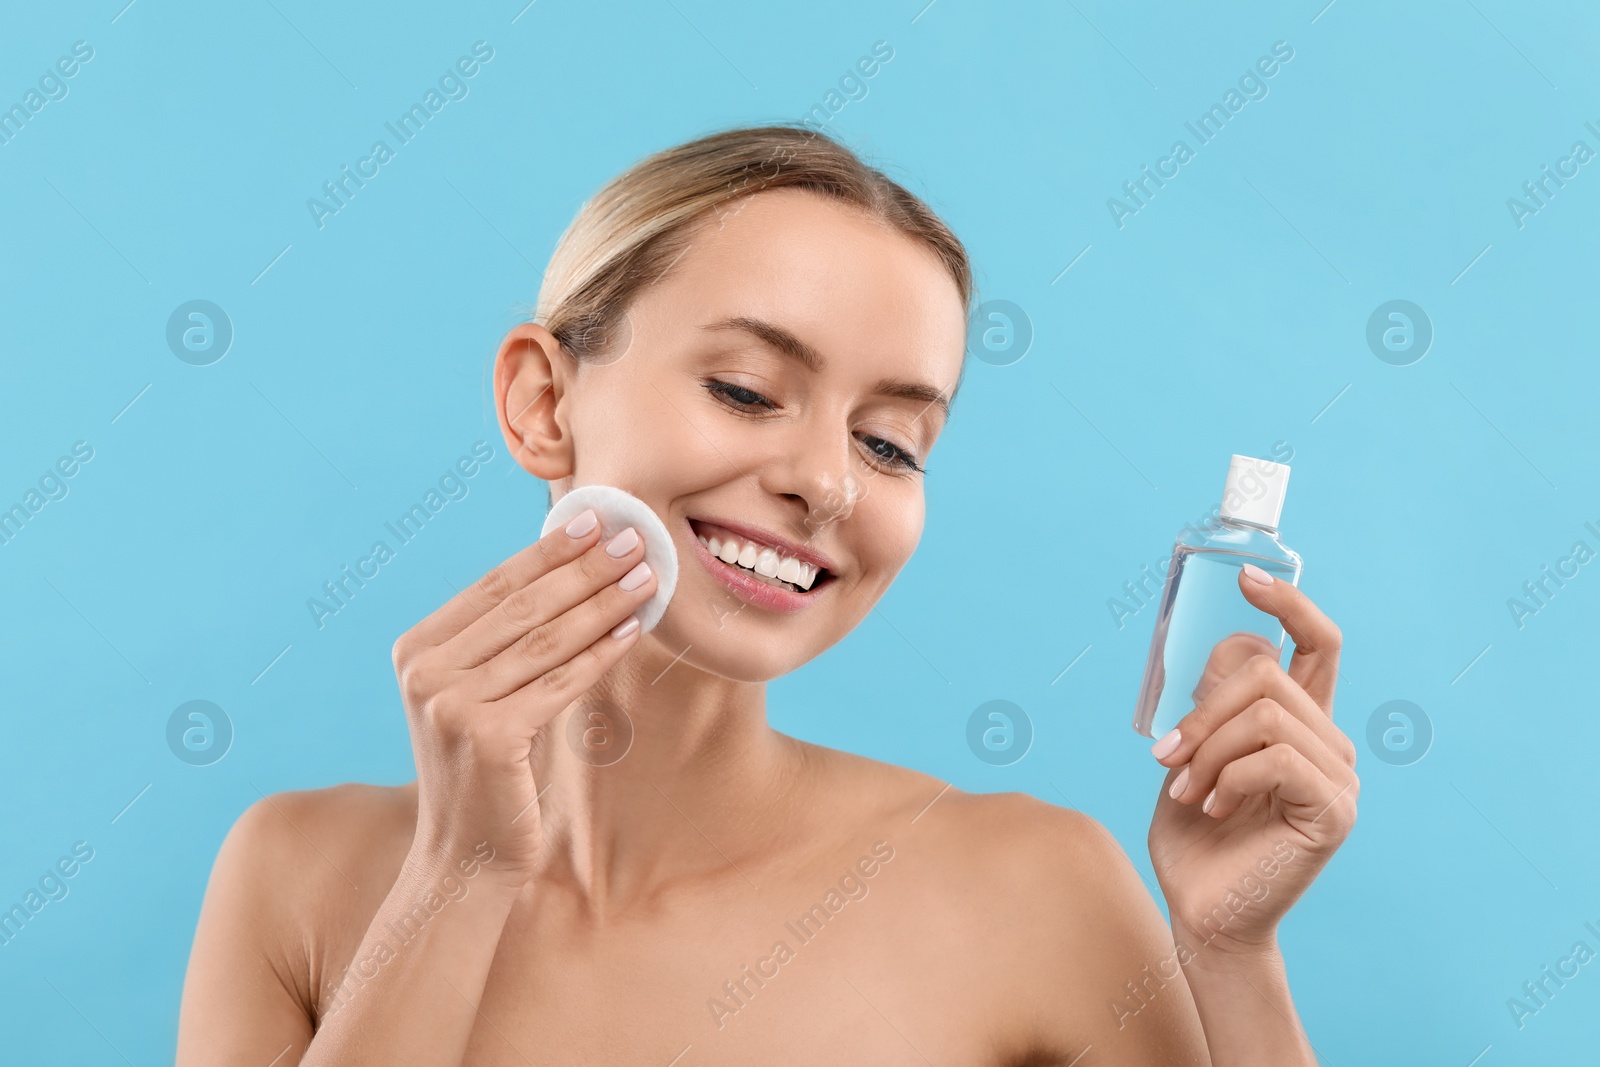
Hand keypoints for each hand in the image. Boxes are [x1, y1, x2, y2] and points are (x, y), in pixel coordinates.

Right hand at [389, 508, 657, 883]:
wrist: (463, 857)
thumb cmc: (485, 770)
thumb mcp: (479, 693)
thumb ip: (505, 639)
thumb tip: (572, 566)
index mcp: (416, 650)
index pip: (494, 585)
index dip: (548, 550)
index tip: (595, 518)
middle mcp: (425, 672)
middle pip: (522, 607)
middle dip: (585, 568)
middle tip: (634, 539)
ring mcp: (451, 705)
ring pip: (546, 641)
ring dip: (603, 604)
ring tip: (646, 578)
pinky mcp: (488, 737)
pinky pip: (559, 684)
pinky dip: (600, 655)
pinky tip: (631, 632)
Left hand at [1146, 565, 1357, 957]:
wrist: (1203, 912)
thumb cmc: (1195, 837)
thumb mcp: (1192, 752)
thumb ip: (1213, 700)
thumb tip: (1236, 641)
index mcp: (1300, 723)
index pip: (1317, 644)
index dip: (1288, 604)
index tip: (1246, 577)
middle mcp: (1329, 742)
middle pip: (1267, 672)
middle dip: (1203, 709)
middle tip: (1166, 757)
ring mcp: (1339, 777)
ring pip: (1265, 714)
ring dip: (1207, 749)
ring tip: (1185, 790)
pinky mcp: (1334, 811)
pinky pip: (1276, 758)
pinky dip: (1228, 778)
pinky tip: (1210, 808)